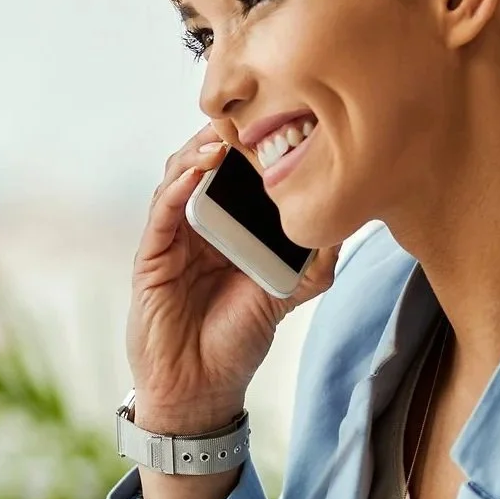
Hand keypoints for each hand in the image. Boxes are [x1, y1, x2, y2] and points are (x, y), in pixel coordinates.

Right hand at [126, 129, 336, 432]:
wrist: (201, 389)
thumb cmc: (236, 340)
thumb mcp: (284, 293)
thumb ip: (312, 261)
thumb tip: (348, 223)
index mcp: (227, 227)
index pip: (236, 172)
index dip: (254, 143)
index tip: (284, 118)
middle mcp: (197, 225)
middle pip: (205, 162)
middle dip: (226, 133)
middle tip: (254, 110)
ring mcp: (171, 238)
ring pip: (178, 176)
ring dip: (200, 150)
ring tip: (226, 133)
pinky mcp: (151, 256)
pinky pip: (162, 210)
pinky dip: (178, 185)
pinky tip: (199, 169)